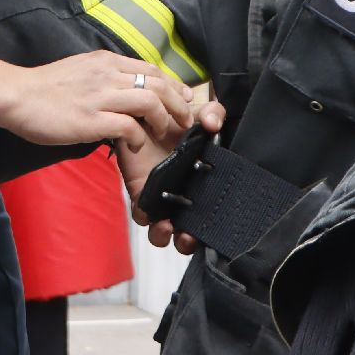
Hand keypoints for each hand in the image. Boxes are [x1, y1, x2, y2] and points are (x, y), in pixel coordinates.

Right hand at [0, 50, 194, 151]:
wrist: (16, 96)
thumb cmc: (44, 88)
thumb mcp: (80, 69)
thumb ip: (103, 75)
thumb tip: (122, 87)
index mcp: (106, 61)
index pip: (150, 68)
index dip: (172, 85)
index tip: (181, 99)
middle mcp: (108, 74)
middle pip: (158, 83)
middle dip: (178, 103)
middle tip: (184, 120)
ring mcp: (100, 96)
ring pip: (150, 101)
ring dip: (164, 119)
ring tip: (166, 133)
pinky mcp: (92, 119)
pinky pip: (129, 126)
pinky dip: (139, 138)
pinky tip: (136, 145)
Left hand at [121, 100, 224, 254]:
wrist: (143, 115)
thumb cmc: (176, 119)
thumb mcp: (199, 113)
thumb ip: (212, 113)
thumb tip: (211, 123)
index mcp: (203, 184)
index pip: (211, 216)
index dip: (210, 229)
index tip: (208, 230)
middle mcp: (184, 196)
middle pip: (188, 232)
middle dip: (187, 241)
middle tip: (187, 236)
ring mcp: (162, 197)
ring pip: (162, 230)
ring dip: (164, 235)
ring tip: (166, 226)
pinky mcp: (141, 192)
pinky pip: (142, 213)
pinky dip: (145, 215)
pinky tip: (147, 209)